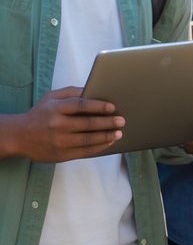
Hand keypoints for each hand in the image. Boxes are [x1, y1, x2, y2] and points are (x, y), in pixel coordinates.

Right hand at [1, 87, 123, 161]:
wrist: (18, 136)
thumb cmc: (40, 114)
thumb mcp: (51, 97)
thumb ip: (72, 92)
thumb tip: (94, 90)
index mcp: (56, 108)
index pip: (81, 105)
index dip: (98, 106)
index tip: (112, 107)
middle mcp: (58, 125)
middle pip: (88, 124)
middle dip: (108, 123)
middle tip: (122, 121)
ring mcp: (59, 141)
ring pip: (88, 140)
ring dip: (106, 136)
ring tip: (119, 133)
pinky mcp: (60, 155)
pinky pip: (84, 152)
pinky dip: (98, 147)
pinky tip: (108, 143)